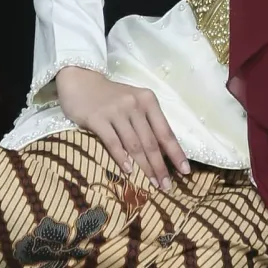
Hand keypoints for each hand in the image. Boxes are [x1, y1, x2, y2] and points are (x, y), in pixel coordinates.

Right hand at [54, 66, 189, 189]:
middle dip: (160, 166)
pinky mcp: (97, 118)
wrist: (81, 81)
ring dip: (145, 167)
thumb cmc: (112, 96)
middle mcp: (134, 105)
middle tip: (167, 186)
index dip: (176, 153)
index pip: (165, 131)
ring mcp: (116, 111)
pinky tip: (129, 171)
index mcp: (148, 100)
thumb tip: (163, 153)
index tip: (185, 171)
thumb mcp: (134, 102)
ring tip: (152, 184)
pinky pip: (113, 142)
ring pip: (134, 145)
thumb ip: (147, 122)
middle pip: (151, 142)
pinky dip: (122, 158)